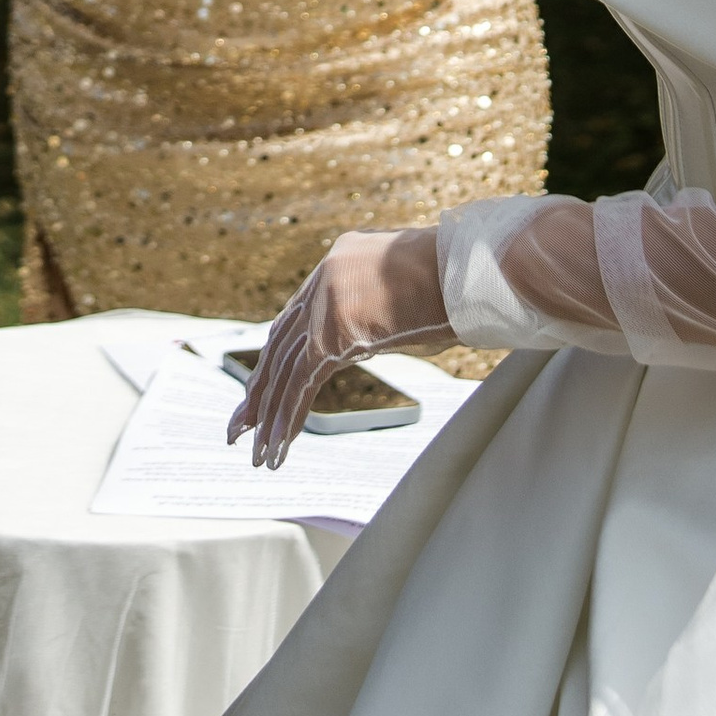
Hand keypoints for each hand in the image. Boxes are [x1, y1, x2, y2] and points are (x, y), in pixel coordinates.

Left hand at [225, 227, 451, 468]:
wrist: (474, 267)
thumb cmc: (462, 281)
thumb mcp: (414, 288)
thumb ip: (385, 307)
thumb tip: (384, 330)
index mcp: (340, 260)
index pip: (296, 317)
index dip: (278, 358)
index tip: (264, 389)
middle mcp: (324, 278)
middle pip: (279, 344)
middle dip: (259, 390)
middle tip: (241, 427)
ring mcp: (326, 303)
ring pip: (285, 370)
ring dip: (269, 417)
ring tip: (259, 454)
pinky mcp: (334, 332)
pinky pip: (300, 384)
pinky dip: (287, 419)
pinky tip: (279, 449)